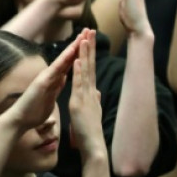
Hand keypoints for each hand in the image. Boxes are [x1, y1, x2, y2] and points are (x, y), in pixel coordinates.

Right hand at [3, 29, 85, 129]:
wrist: (20, 120)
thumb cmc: (34, 110)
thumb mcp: (51, 97)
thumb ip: (57, 86)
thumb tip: (64, 78)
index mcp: (56, 80)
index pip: (71, 64)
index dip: (81, 53)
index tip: (90, 42)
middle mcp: (51, 76)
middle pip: (68, 58)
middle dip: (78, 44)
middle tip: (88, 30)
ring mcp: (46, 77)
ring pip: (62, 60)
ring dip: (72, 48)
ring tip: (82, 36)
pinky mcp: (41, 83)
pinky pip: (54, 70)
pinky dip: (62, 61)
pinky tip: (70, 52)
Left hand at [68, 30, 105, 157]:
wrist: (94, 146)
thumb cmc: (91, 132)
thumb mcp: (93, 113)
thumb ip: (95, 100)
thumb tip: (98, 92)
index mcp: (92, 93)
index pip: (91, 70)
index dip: (90, 55)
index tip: (90, 40)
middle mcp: (91, 91)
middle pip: (91, 65)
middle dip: (90, 47)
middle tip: (90, 30)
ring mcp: (86, 96)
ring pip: (86, 71)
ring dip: (85, 54)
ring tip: (85, 38)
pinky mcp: (79, 102)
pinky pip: (79, 84)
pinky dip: (79, 71)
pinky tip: (78, 59)